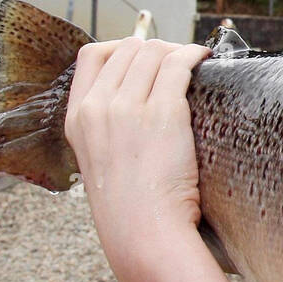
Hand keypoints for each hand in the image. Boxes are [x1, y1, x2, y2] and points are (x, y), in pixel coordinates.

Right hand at [64, 35, 212, 273]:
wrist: (143, 234)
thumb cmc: (131, 207)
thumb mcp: (101, 160)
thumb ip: (108, 127)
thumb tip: (137, 100)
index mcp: (77, 117)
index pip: (91, 56)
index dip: (121, 47)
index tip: (143, 56)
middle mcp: (98, 107)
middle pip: (127, 49)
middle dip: (155, 47)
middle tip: (176, 59)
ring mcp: (129, 108)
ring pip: (154, 52)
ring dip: (176, 49)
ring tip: (193, 59)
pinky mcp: (164, 113)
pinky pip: (179, 64)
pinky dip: (194, 54)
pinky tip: (205, 58)